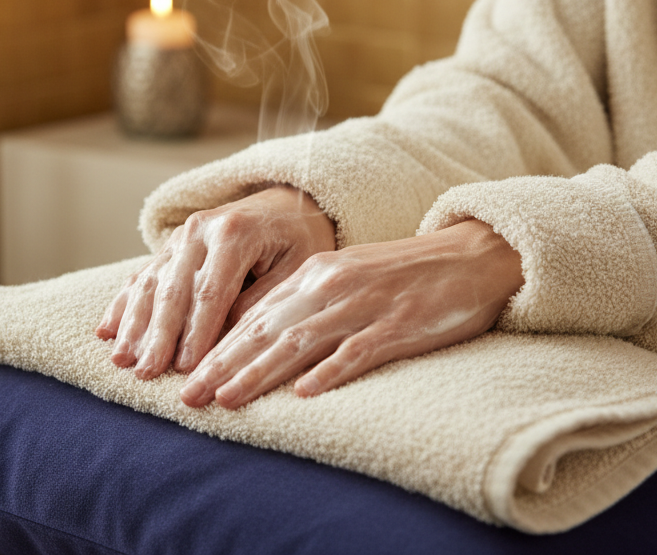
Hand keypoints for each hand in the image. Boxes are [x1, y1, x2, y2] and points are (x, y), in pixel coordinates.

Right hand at [96, 185, 336, 379]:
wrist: (288, 201)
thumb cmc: (299, 241)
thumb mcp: (297, 268)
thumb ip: (261, 301)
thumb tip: (225, 341)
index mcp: (235, 232)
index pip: (211, 291)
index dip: (197, 332)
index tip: (187, 368)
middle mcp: (201, 229)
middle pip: (173, 289)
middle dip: (157, 335)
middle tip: (146, 373)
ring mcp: (181, 236)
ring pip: (150, 283)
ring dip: (133, 325)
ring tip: (122, 361)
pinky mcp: (171, 246)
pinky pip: (142, 275)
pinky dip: (123, 305)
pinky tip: (107, 332)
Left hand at [179, 220, 523, 408]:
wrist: (471, 257)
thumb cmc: (405, 276)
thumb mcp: (347, 279)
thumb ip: (308, 305)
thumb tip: (263, 340)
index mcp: (315, 273)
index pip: (254, 315)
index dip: (217, 347)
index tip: (185, 376)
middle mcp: (331, 287)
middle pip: (265, 330)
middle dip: (221, 365)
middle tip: (187, 396)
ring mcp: (363, 306)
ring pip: (299, 342)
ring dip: (258, 373)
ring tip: (226, 399)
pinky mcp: (397, 326)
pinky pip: (357, 352)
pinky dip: (329, 372)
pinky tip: (304, 394)